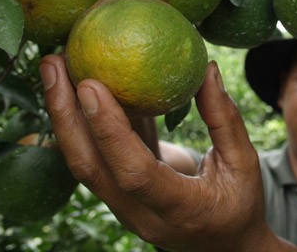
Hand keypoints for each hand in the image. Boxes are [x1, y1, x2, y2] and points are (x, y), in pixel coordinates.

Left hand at [40, 55, 296, 250]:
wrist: (224, 245)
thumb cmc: (239, 204)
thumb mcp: (244, 164)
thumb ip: (225, 119)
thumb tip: (207, 69)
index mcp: (179, 209)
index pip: (135, 173)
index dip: (110, 130)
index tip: (91, 85)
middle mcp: (141, 215)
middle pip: (90, 167)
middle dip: (65, 113)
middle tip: (52, 64)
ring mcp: (124, 209)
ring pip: (82, 162)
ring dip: (63, 114)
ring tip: (53, 67)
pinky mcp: (118, 196)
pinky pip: (93, 158)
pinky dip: (81, 122)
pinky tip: (75, 87)